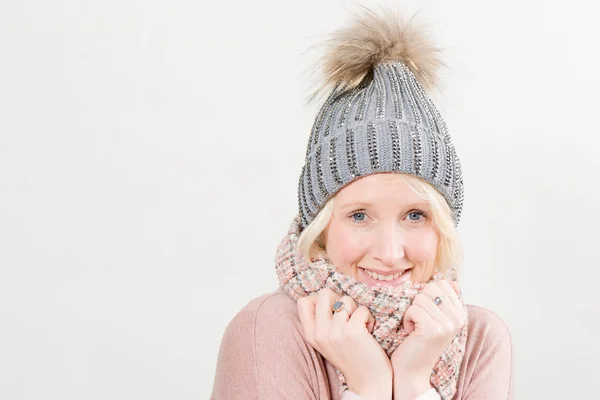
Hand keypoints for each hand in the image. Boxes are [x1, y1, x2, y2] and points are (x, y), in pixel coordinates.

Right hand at [297, 288, 392, 399]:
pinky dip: (368, 317)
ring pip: (346, 299)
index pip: (303, 301)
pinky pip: (362, 309)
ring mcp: (336, 332)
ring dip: (356, 309)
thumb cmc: (349, 356)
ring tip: (359, 325)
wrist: (367, 381)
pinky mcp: (353, 331)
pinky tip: (368, 330)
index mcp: (310, 334)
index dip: (318, 298)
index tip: (331, 309)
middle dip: (339, 298)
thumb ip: (321, 322)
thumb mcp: (326, 341)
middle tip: (347, 313)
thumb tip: (325, 294)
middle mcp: (320, 333)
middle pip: (324, 293)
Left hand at [391, 280, 466, 398]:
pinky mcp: (432, 330)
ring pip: (420, 298)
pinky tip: (411, 332)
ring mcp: (447, 325)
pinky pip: (413, 309)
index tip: (427, 312)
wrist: (413, 370)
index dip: (427, 294)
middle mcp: (458, 319)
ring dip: (412, 312)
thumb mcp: (437, 320)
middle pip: (431, 288)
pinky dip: (407, 319)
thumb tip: (453, 281)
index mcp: (460, 314)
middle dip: (418, 302)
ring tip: (416, 327)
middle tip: (420, 320)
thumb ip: (445, 300)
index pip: (443, 284)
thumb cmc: (420, 342)